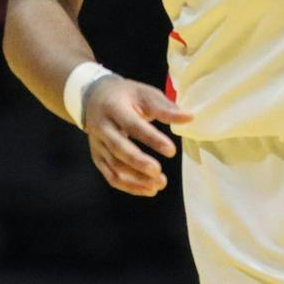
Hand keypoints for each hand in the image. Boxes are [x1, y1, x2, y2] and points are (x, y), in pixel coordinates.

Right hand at [82, 76, 192, 197]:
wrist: (94, 97)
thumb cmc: (125, 95)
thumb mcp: (144, 93)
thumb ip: (165, 108)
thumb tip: (189, 118)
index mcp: (113, 107)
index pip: (132, 125)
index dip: (151, 139)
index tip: (171, 150)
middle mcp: (101, 127)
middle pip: (117, 148)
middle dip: (138, 163)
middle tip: (159, 173)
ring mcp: (97, 144)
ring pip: (114, 166)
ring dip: (136, 179)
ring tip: (160, 184)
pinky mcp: (97, 157)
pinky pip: (110, 176)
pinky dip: (129, 186)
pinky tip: (148, 189)